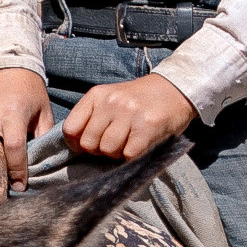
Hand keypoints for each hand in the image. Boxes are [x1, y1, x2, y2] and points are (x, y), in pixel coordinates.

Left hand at [61, 74, 197, 161]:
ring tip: (128, 143)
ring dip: (117, 154)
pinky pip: (129, 154)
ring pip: (108, 150)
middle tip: (114, 145)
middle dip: (99, 151)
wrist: (175, 89)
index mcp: (97, 95)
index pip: (70, 129)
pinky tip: (140, 146)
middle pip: (89, 144)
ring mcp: (129, 114)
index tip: (88, 147)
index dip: (77, 144)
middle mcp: (111, 102)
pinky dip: (133, 157)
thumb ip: (93, 117)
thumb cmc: (139, 100)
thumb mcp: (111, 99)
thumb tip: (78, 147)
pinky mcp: (147, 127)